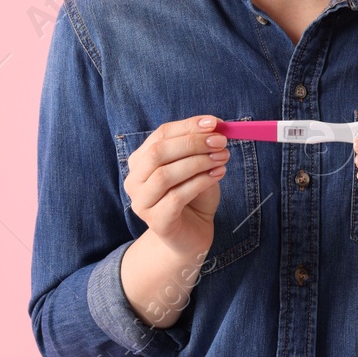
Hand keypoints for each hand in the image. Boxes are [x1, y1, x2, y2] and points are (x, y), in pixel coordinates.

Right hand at [122, 115, 229, 259]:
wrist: (192, 233)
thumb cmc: (194, 195)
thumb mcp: (198, 165)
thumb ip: (201, 146)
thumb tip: (216, 125)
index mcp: (141, 161)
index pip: (161, 134)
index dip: (188, 126)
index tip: (214, 123)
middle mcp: (135, 180)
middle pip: (158, 152)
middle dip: (192, 143)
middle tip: (221, 141)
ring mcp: (142, 203)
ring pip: (165, 175)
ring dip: (198, 162)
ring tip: (222, 158)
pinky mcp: (156, 221)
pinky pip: (177, 197)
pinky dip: (200, 182)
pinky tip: (218, 175)